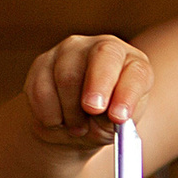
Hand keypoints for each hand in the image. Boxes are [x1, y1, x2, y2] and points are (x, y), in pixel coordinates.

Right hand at [24, 33, 152, 149]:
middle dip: (98, 84)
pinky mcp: (43, 62)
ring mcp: (71, 51)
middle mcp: (105, 48)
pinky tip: (58, 121)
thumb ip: (115, 121)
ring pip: (67, 76)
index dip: (127, 93)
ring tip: (78, 128)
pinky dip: (49, 114)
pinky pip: (41, 89)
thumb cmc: (104, 123)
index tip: (119, 117)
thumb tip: (107, 116)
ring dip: (71, 111)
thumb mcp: (116, 127)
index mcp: (133, 64)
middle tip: (93, 109)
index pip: (136, 72)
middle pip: (103, 55)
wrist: (74, 126)